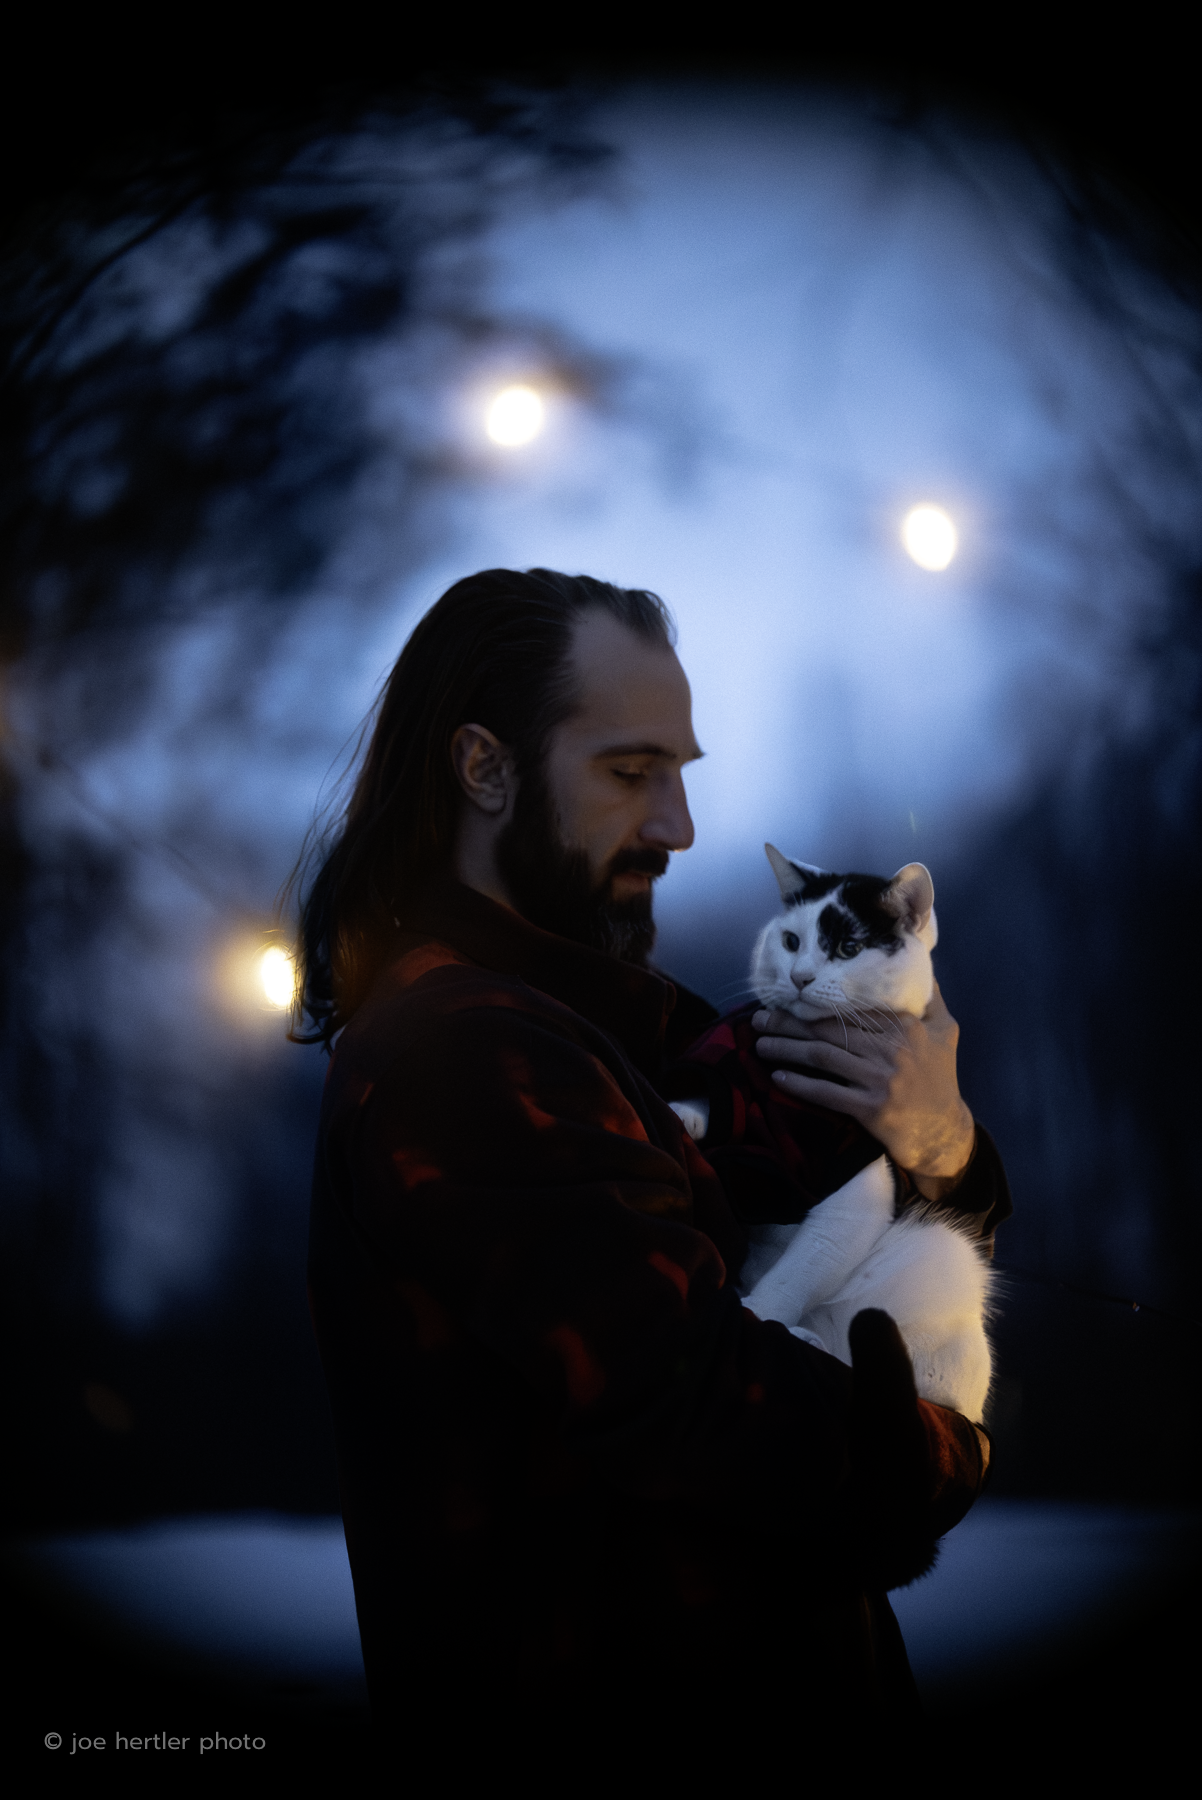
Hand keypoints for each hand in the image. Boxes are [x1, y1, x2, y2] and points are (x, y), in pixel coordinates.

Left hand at [751, 980, 974, 1194]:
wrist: (943, 1132)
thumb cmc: (940, 1079)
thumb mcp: (944, 1031)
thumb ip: (930, 998)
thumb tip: (917, 962)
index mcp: (903, 1026)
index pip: (849, 1009)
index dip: (813, 1004)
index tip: (786, 999)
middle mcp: (890, 1049)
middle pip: (828, 1030)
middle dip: (788, 1023)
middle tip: (759, 1019)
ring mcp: (878, 1079)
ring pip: (822, 1057)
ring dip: (786, 1049)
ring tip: (760, 1044)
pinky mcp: (870, 1108)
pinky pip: (826, 1093)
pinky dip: (800, 1084)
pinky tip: (778, 1077)